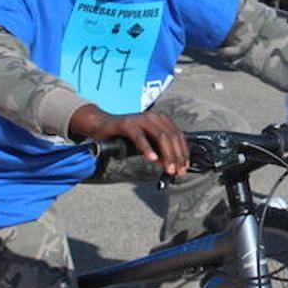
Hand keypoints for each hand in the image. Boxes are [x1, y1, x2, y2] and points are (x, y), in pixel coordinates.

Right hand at [68, 105, 189, 175]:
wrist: (103, 125)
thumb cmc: (126, 135)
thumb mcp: (146, 144)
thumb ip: (159, 152)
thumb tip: (170, 165)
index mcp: (161, 119)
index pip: (178, 136)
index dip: (183, 152)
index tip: (185, 166)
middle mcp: (153, 117)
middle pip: (172, 137)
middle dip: (177, 156)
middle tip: (178, 170)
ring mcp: (140, 119)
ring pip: (160, 136)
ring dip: (167, 154)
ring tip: (168, 168)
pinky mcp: (127, 124)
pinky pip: (140, 137)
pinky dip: (147, 149)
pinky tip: (152, 158)